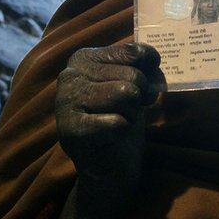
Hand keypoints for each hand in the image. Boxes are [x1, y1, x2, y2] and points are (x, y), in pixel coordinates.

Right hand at [55, 43, 159, 218]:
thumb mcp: (135, 82)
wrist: (110, 165)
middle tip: (122, 113)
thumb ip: (143, 64)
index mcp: (84, 57)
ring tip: (115, 123)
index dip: (148, 74)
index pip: (135, 53)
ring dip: (130, 114)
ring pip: (127, 94)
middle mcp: (70, 75)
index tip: (137, 89)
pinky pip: (118, 122)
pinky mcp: (71, 131)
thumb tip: (153, 59)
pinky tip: (109, 138)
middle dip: (137, 99)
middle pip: (134, 76)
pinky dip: (122, 132)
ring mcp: (66, 103)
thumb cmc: (122, 117)